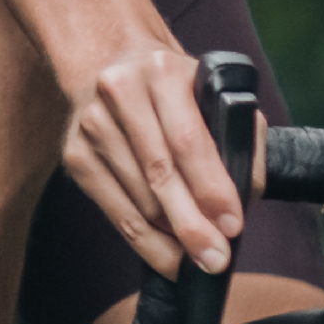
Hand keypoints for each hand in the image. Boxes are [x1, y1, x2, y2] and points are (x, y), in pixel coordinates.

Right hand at [58, 44, 248, 277]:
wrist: (111, 63)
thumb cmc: (173, 88)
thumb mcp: (211, 93)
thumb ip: (240, 135)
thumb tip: (248, 196)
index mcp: (161, 71)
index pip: (188, 139)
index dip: (211, 187)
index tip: (232, 225)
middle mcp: (119, 93)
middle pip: (159, 174)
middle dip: (191, 225)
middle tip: (215, 259)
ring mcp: (91, 125)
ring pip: (137, 198)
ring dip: (170, 236)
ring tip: (196, 257)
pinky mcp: (75, 155)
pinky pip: (115, 210)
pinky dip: (144, 237)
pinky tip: (167, 250)